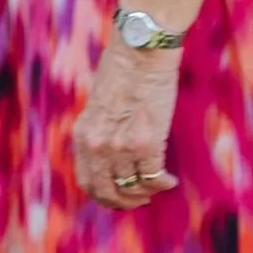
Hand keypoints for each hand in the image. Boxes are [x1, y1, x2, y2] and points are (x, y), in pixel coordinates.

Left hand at [73, 35, 180, 209]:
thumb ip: (100, 131)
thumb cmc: (123, 71)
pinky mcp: (146, 143)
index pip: (87, 182)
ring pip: (133, 187)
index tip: (119, 196)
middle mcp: (97, 145)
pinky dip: (163, 183)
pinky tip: (169, 180)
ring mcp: (121, 146)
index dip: (104, 196)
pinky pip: (154, 177)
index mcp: (83, 135)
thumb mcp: (98, 105)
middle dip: (126, 201)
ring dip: (147, 192)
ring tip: (158, 186)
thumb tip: (112, 156)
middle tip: (141, 199)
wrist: (140, 51)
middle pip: (108, 192)